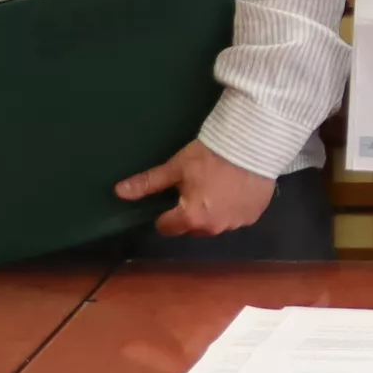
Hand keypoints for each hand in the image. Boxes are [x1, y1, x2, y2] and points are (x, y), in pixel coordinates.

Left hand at [117, 139, 276, 236]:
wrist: (252, 144)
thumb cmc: (209, 155)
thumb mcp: (176, 167)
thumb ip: (149, 183)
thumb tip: (118, 193)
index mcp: (191, 218)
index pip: (167, 227)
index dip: (165, 212)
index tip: (171, 195)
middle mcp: (214, 228)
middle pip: (192, 227)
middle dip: (190, 213)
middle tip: (196, 186)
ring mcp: (237, 224)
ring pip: (215, 224)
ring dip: (213, 212)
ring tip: (218, 186)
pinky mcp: (254, 216)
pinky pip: (236, 217)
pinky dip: (233, 207)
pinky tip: (235, 188)